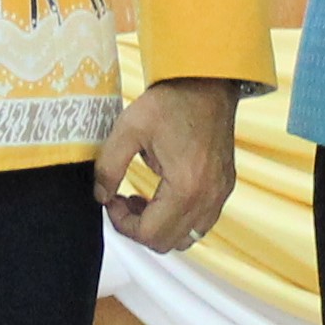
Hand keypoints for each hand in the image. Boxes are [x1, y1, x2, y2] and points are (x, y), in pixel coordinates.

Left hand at [97, 75, 241, 252]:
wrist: (207, 82)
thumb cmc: (172, 101)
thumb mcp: (128, 129)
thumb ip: (108, 167)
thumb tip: (100, 195)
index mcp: (186, 187)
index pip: (149, 234)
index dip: (122, 223)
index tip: (111, 200)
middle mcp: (208, 197)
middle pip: (167, 242)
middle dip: (138, 228)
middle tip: (122, 202)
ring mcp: (220, 194)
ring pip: (187, 237)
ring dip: (160, 227)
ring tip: (141, 200)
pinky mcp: (224, 187)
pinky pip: (201, 221)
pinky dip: (178, 218)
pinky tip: (162, 194)